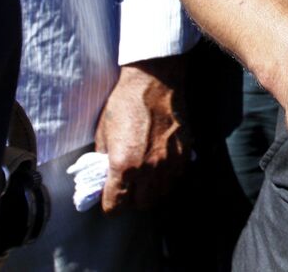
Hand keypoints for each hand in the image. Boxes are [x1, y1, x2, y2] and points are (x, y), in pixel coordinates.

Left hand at [95, 57, 190, 211]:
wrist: (154, 80)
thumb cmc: (124, 104)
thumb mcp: (103, 134)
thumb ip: (103, 161)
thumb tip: (103, 177)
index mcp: (124, 166)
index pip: (116, 206)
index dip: (110, 205)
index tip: (109, 197)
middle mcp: (149, 169)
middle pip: (142, 205)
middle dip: (132, 200)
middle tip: (128, 187)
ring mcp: (170, 161)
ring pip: (163, 193)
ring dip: (152, 190)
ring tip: (145, 177)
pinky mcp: (185, 152)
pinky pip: (177, 176)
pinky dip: (168, 176)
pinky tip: (161, 164)